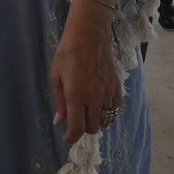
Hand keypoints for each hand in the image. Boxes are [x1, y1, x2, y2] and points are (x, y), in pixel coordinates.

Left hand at [51, 2, 122, 145]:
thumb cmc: (67, 53)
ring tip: (87, 111)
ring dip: (96, 120)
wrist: (89, 35)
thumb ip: (60, 101)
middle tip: (75, 120)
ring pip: (105, 120)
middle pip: (93, 128)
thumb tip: (60, 121)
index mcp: (76, 95)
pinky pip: (115, 109)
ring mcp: (108, 93)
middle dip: (83, 129)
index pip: (77, 127)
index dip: (71, 138)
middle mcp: (94, 97)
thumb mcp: (56, 76)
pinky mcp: (117, 87)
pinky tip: (99, 105)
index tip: (67, 138)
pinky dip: (108, 112)